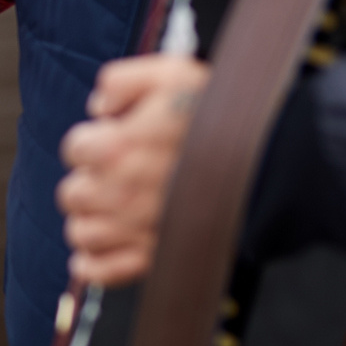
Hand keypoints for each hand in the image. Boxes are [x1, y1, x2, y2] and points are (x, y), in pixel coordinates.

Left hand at [58, 53, 207, 285]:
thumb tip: (97, 106)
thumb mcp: (172, 74)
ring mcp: (135, 229)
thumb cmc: (224, 118)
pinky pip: (102, 271)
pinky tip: (100, 248)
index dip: (92, 142)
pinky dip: (94, 264)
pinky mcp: (154, 257)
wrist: (273, 166)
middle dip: (90, 182)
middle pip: (73, 194)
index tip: (111, 141)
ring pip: (82, 234)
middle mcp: (119, 192)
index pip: (74, 149)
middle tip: (115, 176)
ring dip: (92, 221)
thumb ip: (121, 80)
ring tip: (112, 208)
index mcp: (115, 148)